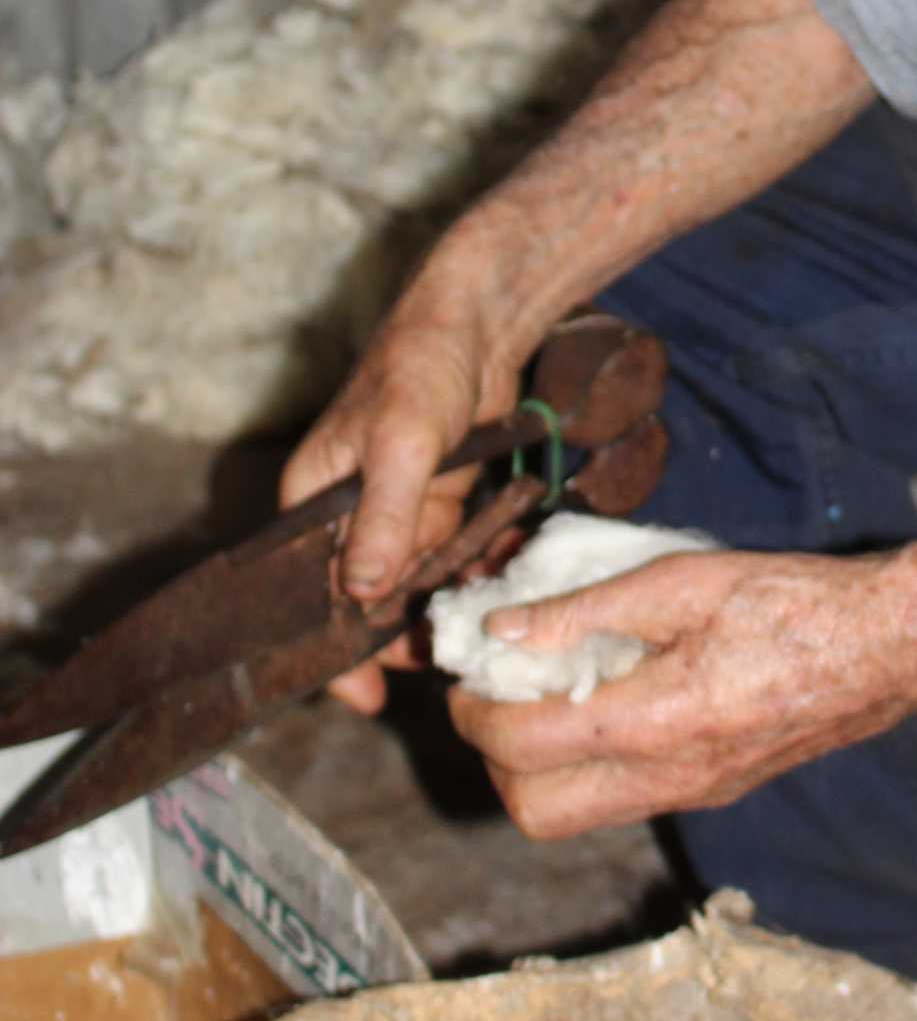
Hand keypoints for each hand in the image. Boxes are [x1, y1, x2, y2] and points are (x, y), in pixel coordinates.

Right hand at [280, 295, 522, 712]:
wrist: (476, 322)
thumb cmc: (420, 368)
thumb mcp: (402, 443)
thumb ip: (386, 516)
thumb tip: (364, 593)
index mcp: (310, 503)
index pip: (309, 594)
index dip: (333, 650)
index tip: (366, 699)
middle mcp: (345, 517)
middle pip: (361, 601)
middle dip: (397, 640)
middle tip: (444, 667)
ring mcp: (394, 513)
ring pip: (411, 585)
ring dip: (441, 608)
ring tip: (482, 635)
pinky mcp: (437, 505)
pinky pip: (449, 556)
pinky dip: (473, 572)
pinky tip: (503, 583)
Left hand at [447, 539, 916, 837]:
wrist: (891, 646)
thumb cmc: (796, 601)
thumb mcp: (685, 581)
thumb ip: (587, 608)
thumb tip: (503, 630)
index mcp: (658, 721)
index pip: (523, 744)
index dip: (475, 708)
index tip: (468, 671)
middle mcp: (670, 777)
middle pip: (536, 813)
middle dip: (495, 759)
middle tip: (497, 695)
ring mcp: (693, 793)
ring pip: (576, 816)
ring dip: (538, 766)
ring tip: (546, 693)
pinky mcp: (713, 790)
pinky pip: (622, 798)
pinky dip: (586, 763)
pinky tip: (603, 699)